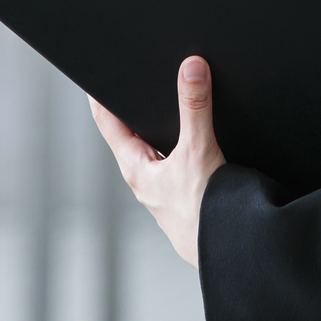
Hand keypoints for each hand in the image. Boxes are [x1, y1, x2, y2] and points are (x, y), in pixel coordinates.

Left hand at [90, 56, 227, 267]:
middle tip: (129, 80)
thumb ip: (195, 108)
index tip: (92, 74)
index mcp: (135, 167)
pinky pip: (174, 164)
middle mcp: (144, 179)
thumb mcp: (198, 151)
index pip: (107, 121)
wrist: (228, 253)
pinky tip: (193, 142)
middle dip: (131, 107)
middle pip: (130, 133)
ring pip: (154, 150)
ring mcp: (162, 191)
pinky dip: (178, 146)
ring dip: (157, 127)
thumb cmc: (204, 214)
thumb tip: (190, 68)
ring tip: (160, 104)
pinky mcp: (182, 198)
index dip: (98, 94)